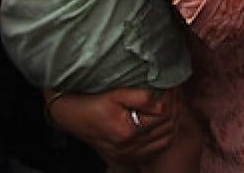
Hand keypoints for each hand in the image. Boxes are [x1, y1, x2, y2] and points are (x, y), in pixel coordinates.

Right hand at [46, 87, 178, 164]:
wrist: (68, 115)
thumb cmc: (90, 102)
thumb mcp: (115, 93)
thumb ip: (141, 96)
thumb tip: (163, 98)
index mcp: (127, 131)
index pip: (164, 114)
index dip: (171, 97)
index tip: (171, 86)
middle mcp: (128, 148)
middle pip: (168, 127)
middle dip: (175, 107)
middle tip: (173, 93)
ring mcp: (127, 155)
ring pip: (166, 140)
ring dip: (172, 122)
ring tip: (169, 105)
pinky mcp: (125, 158)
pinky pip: (156, 150)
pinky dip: (164, 137)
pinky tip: (161, 123)